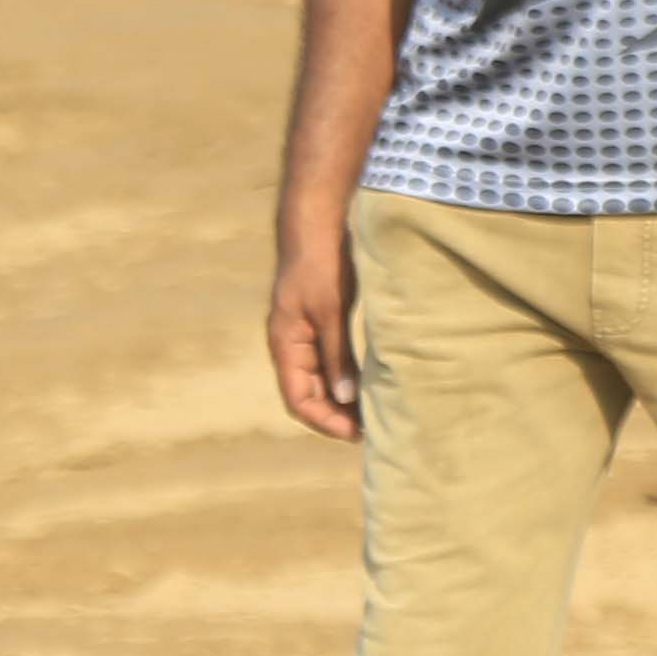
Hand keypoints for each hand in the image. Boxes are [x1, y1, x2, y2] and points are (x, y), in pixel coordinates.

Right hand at [266, 219, 363, 438]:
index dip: (323, 421)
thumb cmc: (320, 263)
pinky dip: (347, 376)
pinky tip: (368, 383)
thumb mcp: (330, 310)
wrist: (317, 222)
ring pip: (321, 379)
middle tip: (369, 429)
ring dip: (342, 398)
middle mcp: (291, 345)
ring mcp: (305, 334)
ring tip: (371, 413)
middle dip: (335, 415)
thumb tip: (344, 398)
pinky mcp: (320, 322)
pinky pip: (331, 360)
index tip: (354, 433)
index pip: (298, 399)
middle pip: (309, 394)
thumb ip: (336, 354)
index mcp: (285, 344)